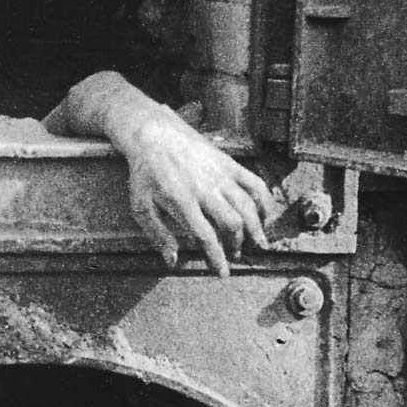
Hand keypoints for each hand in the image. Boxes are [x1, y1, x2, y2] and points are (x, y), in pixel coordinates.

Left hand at [43, 71, 270, 275]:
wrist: (153, 133)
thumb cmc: (145, 173)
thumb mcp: (140, 205)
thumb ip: (157, 234)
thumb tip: (173, 261)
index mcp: (183, 202)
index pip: (206, 237)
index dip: (217, 258)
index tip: (222, 273)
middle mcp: (205, 189)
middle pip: (232, 224)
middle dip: (238, 245)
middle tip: (236, 255)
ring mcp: (220, 175)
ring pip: (248, 206)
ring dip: (255, 229)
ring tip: (256, 243)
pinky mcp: (229, 164)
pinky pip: (255, 184)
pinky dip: (265, 201)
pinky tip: (266, 215)